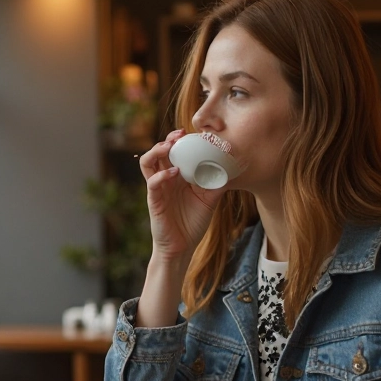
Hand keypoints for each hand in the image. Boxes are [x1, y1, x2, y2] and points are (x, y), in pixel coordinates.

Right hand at [139, 129, 227, 262]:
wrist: (182, 248)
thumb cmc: (193, 223)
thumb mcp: (210, 199)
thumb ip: (217, 183)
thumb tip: (233, 167)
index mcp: (176, 176)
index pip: (173, 152)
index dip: (179, 140)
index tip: (192, 133)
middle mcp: (164, 179)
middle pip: (158, 152)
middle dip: (168, 139)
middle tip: (181, 134)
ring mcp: (158, 189)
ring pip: (147, 162)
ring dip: (157, 151)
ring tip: (170, 146)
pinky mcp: (154, 201)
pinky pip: (152, 183)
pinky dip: (162, 175)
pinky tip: (174, 173)